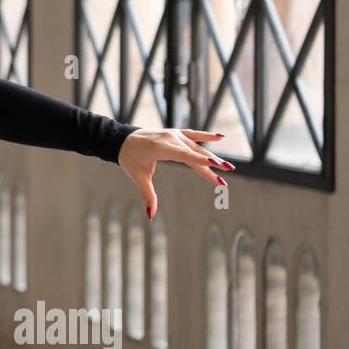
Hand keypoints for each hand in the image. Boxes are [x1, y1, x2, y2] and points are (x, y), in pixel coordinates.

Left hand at [116, 128, 234, 220]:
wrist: (121, 139)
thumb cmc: (129, 158)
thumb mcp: (138, 176)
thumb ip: (147, 194)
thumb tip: (151, 215)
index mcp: (160, 147)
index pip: (184, 155)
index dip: (200, 160)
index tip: (215, 164)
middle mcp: (169, 138)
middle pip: (194, 154)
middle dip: (209, 167)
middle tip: (223, 182)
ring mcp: (173, 134)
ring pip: (196, 147)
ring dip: (211, 157)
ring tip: (227, 167)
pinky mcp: (175, 132)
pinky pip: (193, 134)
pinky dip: (207, 135)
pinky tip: (221, 136)